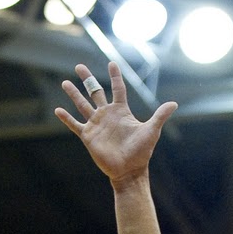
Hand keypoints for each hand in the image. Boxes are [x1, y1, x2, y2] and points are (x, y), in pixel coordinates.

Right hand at [55, 61, 177, 184]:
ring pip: (82, 105)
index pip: (118, 89)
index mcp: (121, 111)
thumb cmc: (141, 152)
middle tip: (79, 66)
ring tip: (65, 82)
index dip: (115, 76)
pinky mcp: (88, 136)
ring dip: (74, 94)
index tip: (112, 63)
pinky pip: (75, 125)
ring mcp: (97, 125)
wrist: (128, 170)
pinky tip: (58, 110)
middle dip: (87, 79)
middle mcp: (107, 115)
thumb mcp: (152, 131)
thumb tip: (174, 104)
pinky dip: (66, 118)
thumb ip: (160, 115)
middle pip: (95, 92)